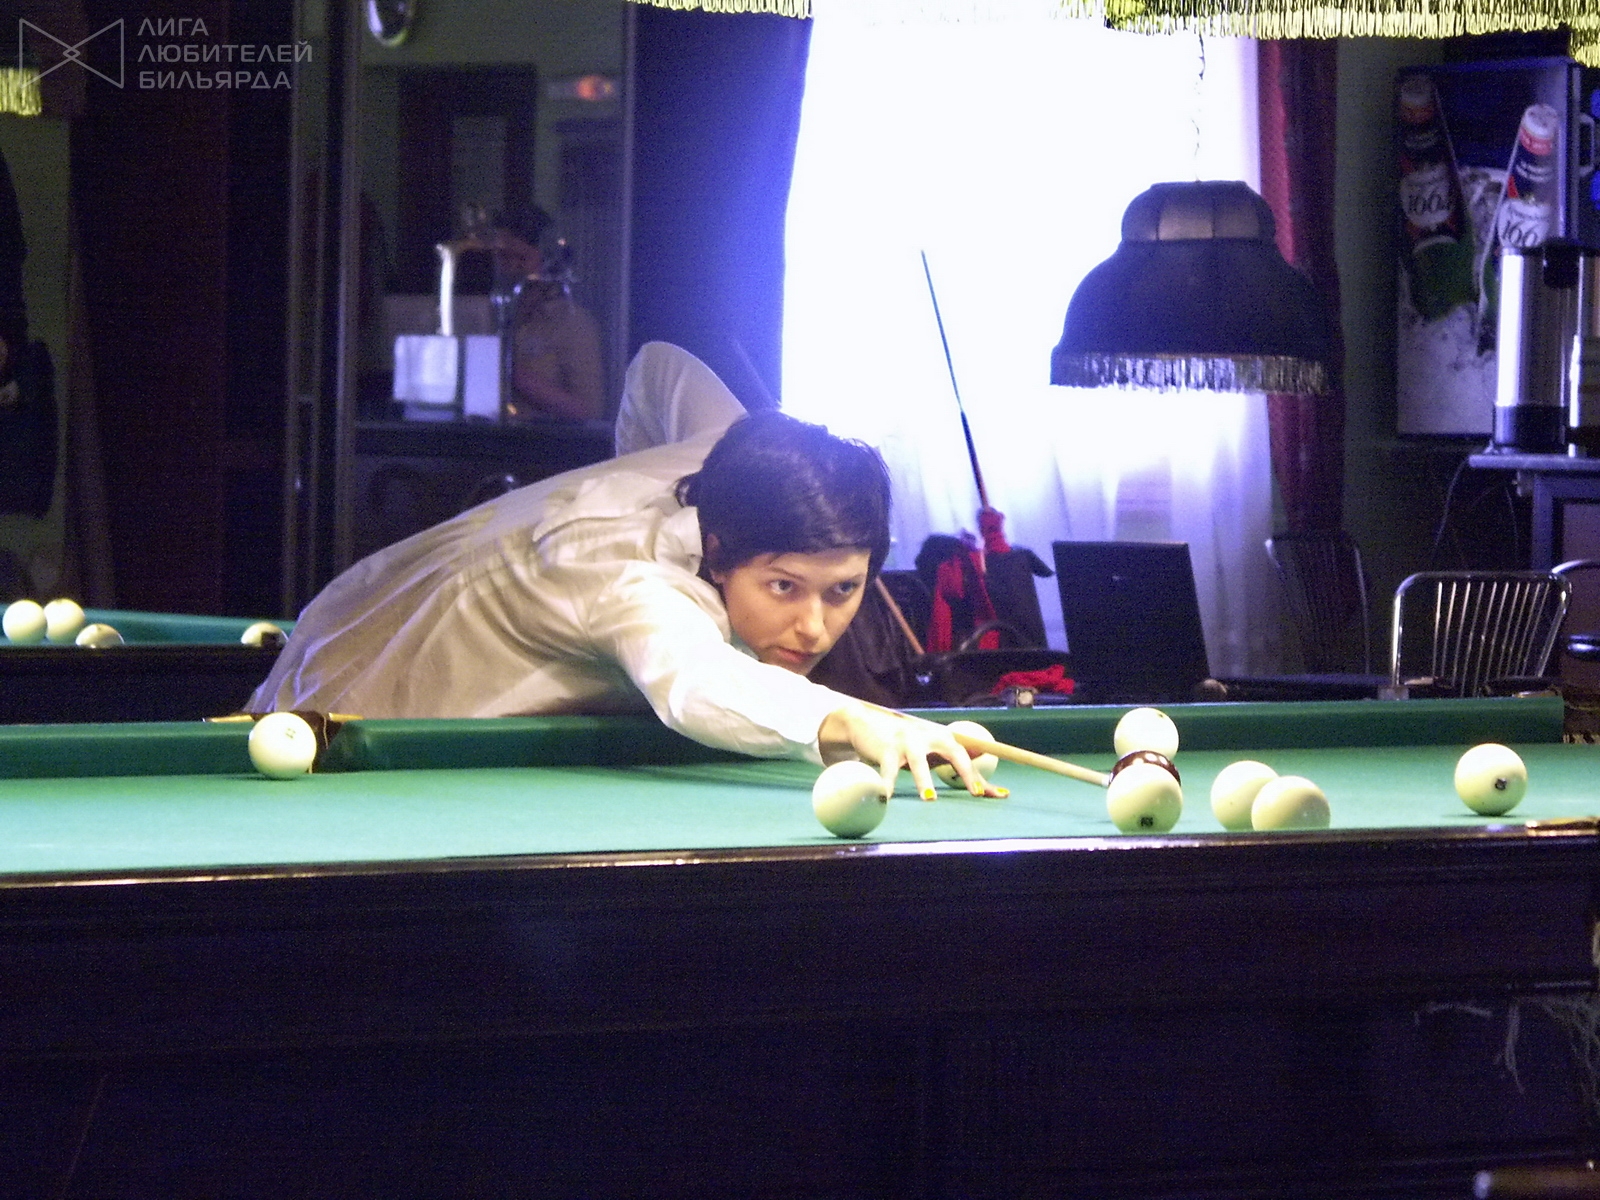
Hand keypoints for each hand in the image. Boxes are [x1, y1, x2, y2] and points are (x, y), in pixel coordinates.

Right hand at [817, 702, 1003, 800]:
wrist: (870, 724)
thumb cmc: (910, 744)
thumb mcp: (936, 752)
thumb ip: (962, 763)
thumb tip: (992, 773)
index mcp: (944, 737)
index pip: (968, 757)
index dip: (979, 776)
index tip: (994, 795)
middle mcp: (929, 736)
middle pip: (952, 751)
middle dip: (965, 770)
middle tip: (974, 792)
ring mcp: (907, 741)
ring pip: (918, 761)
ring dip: (924, 780)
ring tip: (930, 799)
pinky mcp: (886, 749)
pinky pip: (888, 769)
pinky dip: (887, 784)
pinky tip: (886, 797)